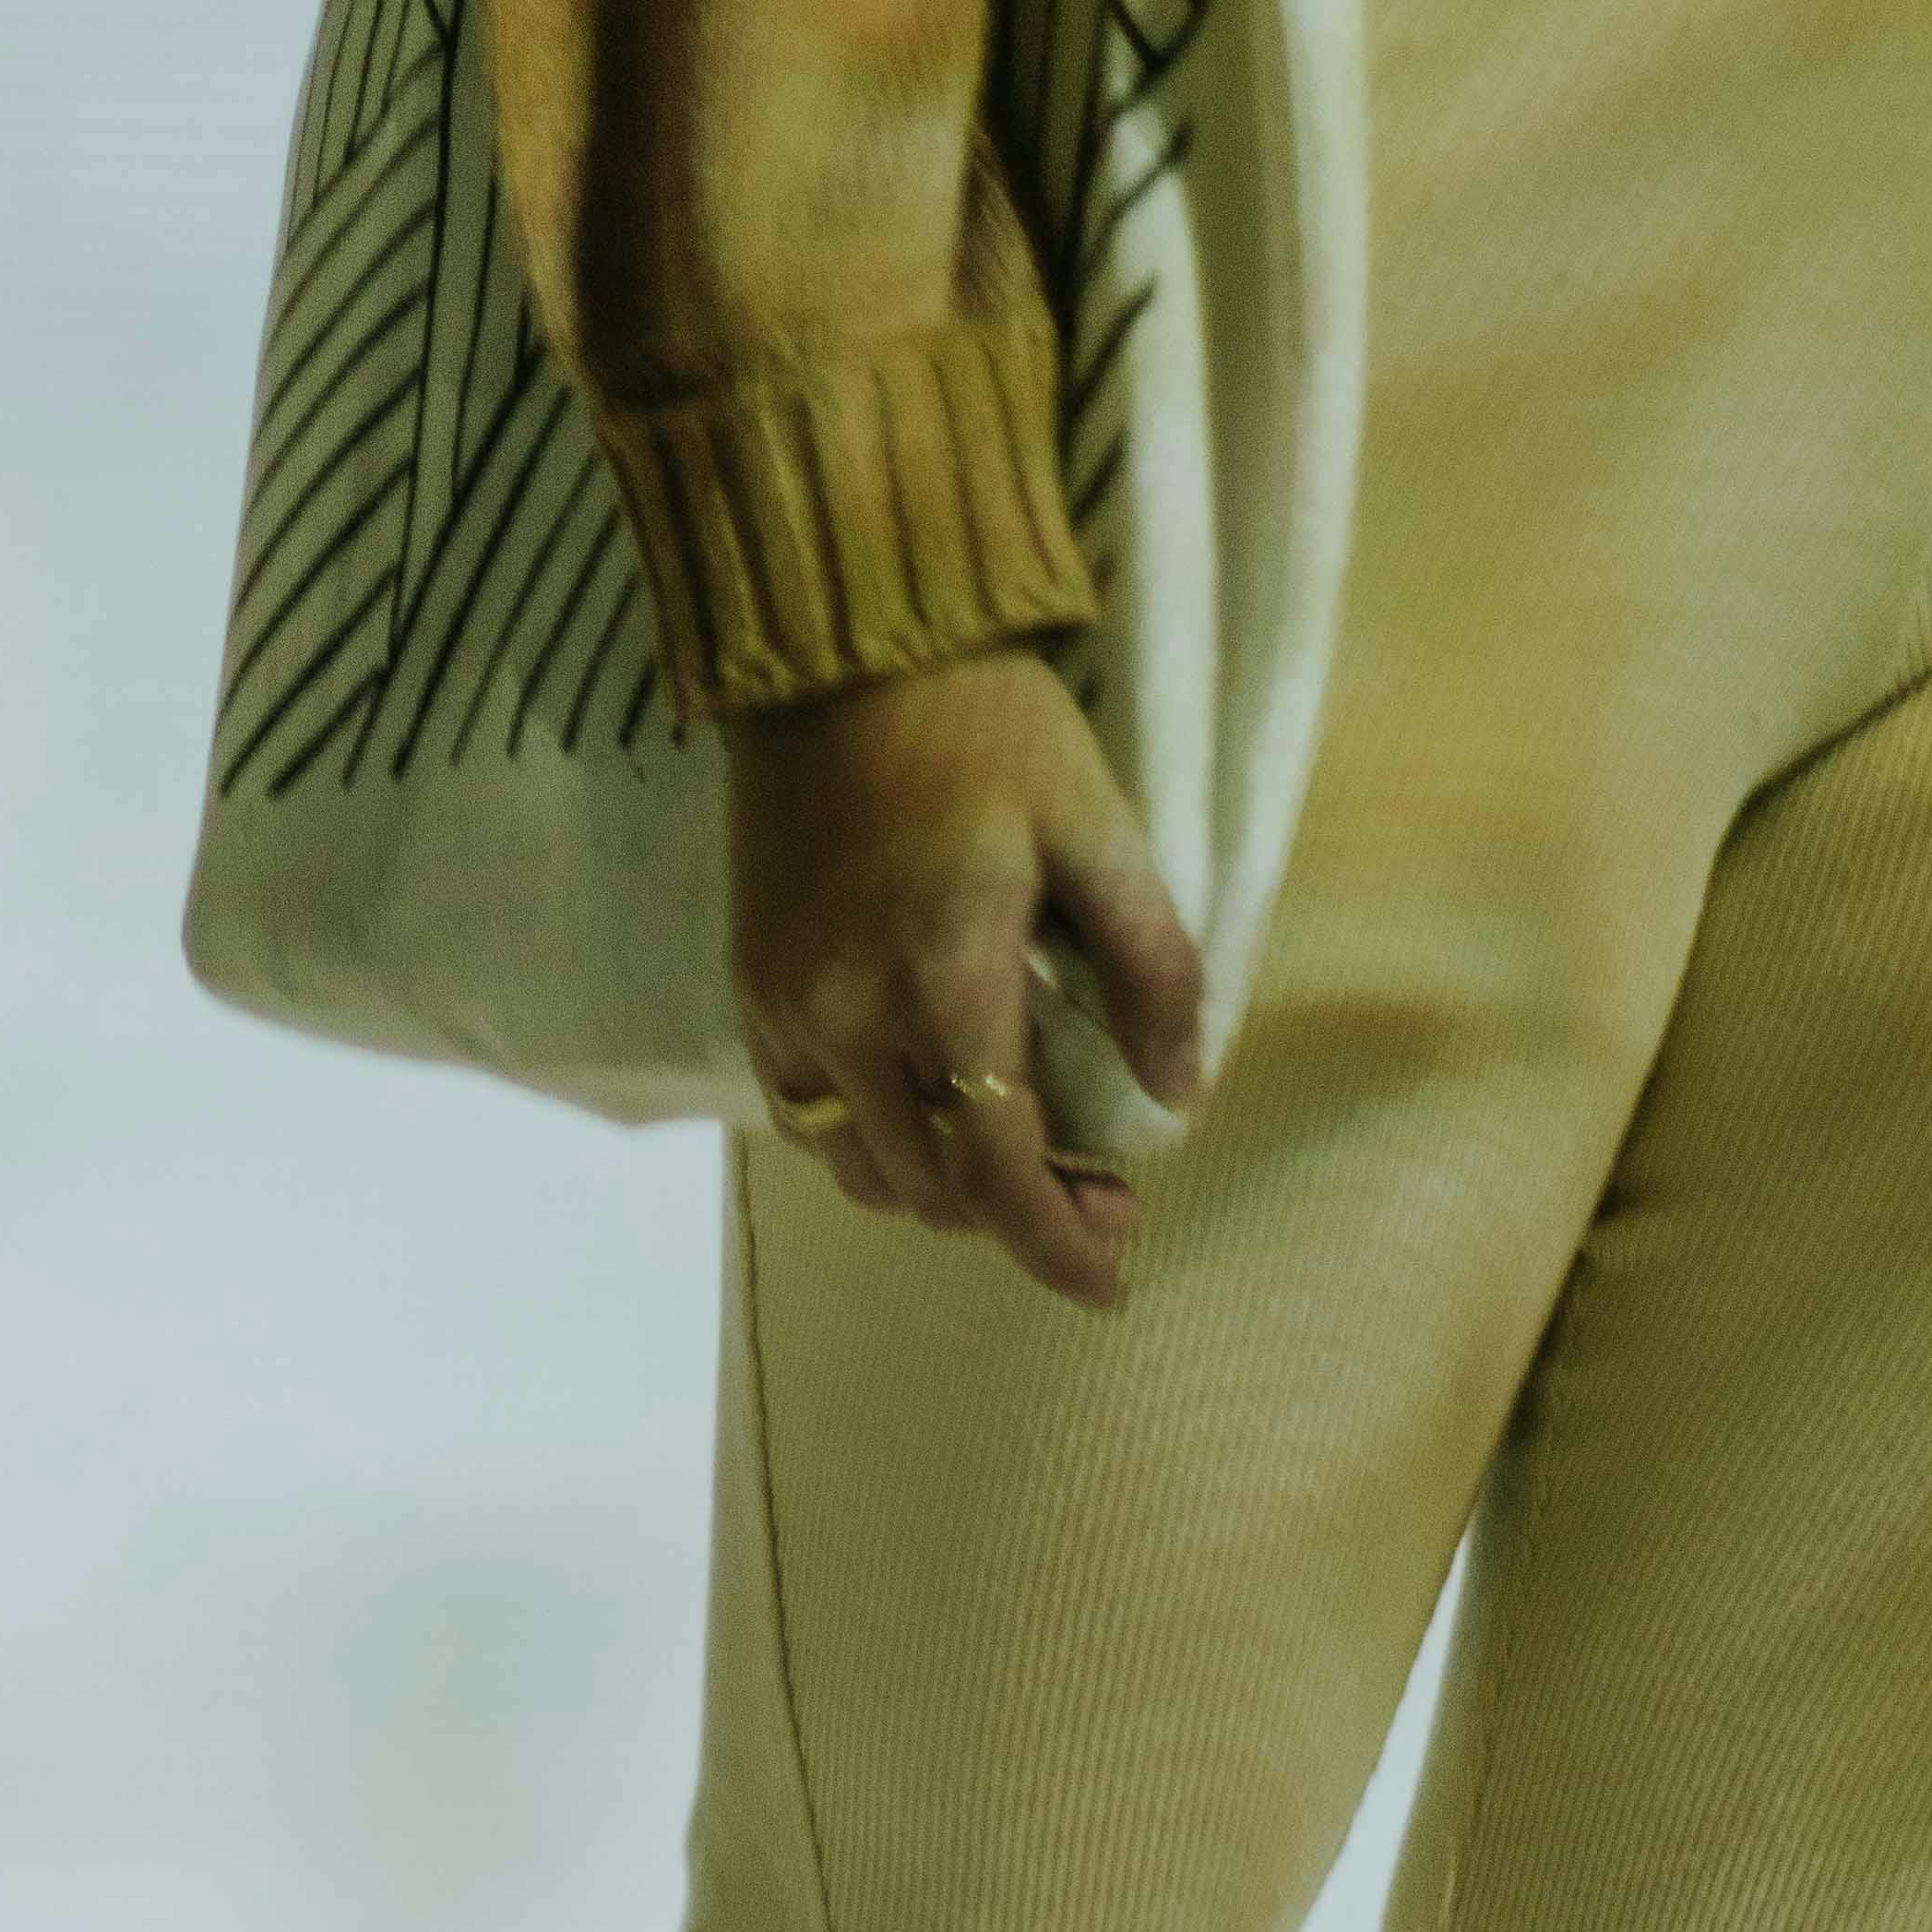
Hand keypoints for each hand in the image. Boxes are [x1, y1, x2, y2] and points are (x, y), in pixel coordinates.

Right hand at [728, 645, 1205, 1304]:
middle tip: (1101, 1189)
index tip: (1114, 1279)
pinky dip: (886, 1145)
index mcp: (945, 984)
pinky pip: (817, 1122)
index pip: (1001, 1174)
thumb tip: (1176, 1094)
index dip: (1059, 1247)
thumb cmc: (984, 725)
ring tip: (1021, 1157)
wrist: (834, 652)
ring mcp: (790, 1016)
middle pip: (938, 1193)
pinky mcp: (755, 997)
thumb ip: (1151, 967)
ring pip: (871, 1174)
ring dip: (950, 1192)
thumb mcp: (1100, 827)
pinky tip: (937, 1107)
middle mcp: (850, 1024)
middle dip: (1023, 1218)